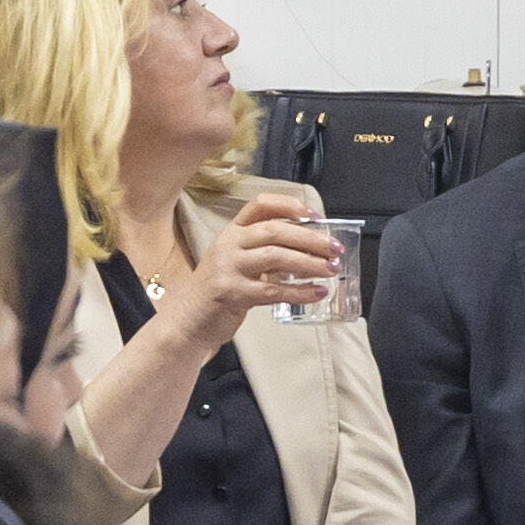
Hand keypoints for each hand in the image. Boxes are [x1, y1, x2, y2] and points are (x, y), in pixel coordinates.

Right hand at [158, 193, 338, 350]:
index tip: (315, 215)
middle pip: (275, 231)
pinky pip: (274, 290)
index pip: (260, 206)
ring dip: (309, 263)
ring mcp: (228, 268)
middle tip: (335, 248)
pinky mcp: (232, 293)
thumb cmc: (221, 287)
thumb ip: (268, 250)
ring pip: (276, 257)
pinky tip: (317, 292)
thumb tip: (312, 248)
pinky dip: (300, 292)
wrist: (188, 318)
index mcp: (232, 232)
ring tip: (331, 269)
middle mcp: (229, 245)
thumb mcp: (239, 260)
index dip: (290, 206)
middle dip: (310, 239)